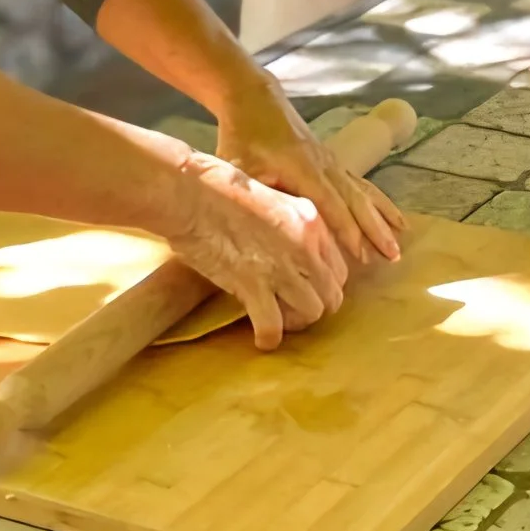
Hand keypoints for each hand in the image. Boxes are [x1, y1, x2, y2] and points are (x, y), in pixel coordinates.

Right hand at [162, 154, 349, 350]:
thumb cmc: (222, 191)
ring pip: (311, 312)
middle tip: (293, 310)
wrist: (191, 195)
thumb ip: (292, 227)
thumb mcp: (273, 200)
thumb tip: (295, 255)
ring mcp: (281, 267)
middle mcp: (305, 245)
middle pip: (331, 294)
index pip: (339, 269)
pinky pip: (273, 325)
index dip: (324, 285)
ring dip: (296, 323)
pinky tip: (262, 339)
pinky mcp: (253, 285)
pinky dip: (268, 337)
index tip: (307, 290)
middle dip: (314, 306)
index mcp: (312, 222)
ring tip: (279, 322)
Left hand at [219, 98, 404, 267]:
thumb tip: (256, 228)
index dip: (345, 229)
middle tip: (393, 256)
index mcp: (303, 168)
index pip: (330, 203)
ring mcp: (332, 162)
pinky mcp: (333, 162)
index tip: (361, 254)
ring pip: (363, 192)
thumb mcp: (238, 167)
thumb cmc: (243, 137)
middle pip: (356, 199)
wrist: (255, 100)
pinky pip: (361, 184)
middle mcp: (325, 165)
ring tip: (400, 240)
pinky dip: (379, 202)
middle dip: (375, 228)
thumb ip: (251, 195)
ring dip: (382, 217)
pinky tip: (394, 218)